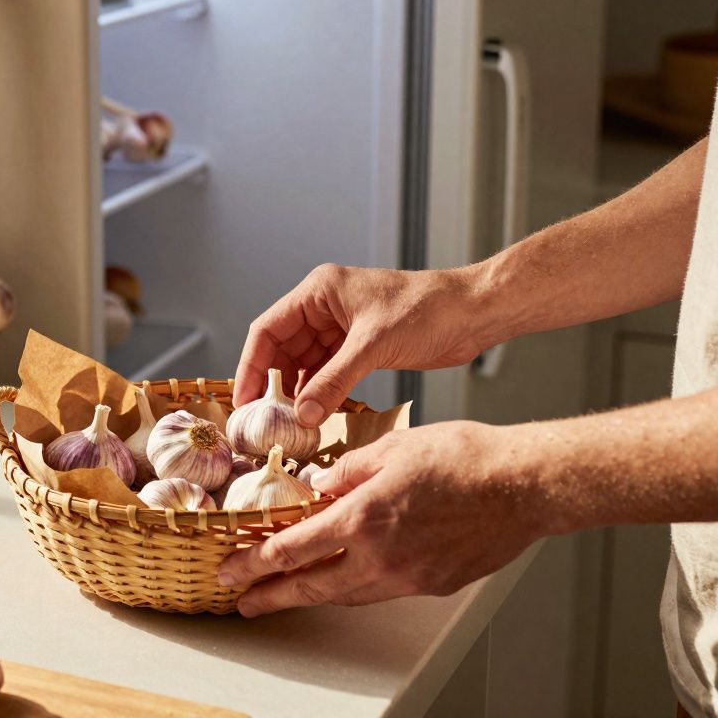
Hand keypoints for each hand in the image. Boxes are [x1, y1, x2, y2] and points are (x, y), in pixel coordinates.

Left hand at [216, 421, 546, 616]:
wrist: (522, 485)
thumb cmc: (464, 458)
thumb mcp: (391, 448)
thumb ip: (347, 471)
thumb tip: (320, 487)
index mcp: (362, 519)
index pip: (291, 550)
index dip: (254, 562)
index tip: (231, 569)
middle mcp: (380, 557)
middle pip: (311, 587)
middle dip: (271, 596)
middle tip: (243, 602)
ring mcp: (408, 578)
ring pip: (347, 595)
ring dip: (312, 595)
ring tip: (287, 594)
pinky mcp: (433, 586)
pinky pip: (382, 590)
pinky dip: (356, 587)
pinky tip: (348, 578)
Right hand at [233, 264, 496, 425]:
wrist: (472, 313)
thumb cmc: (428, 309)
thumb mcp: (373, 345)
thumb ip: (334, 381)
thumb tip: (302, 415)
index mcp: (319, 292)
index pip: (268, 330)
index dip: (252, 366)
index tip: (244, 399)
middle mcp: (325, 308)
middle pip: (282, 349)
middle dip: (273, 384)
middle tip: (263, 420)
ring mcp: (341, 329)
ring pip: (304, 366)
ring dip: (297, 394)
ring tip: (288, 425)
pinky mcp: (359, 348)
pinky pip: (327, 374)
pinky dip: (320, 395)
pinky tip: (316, 416)